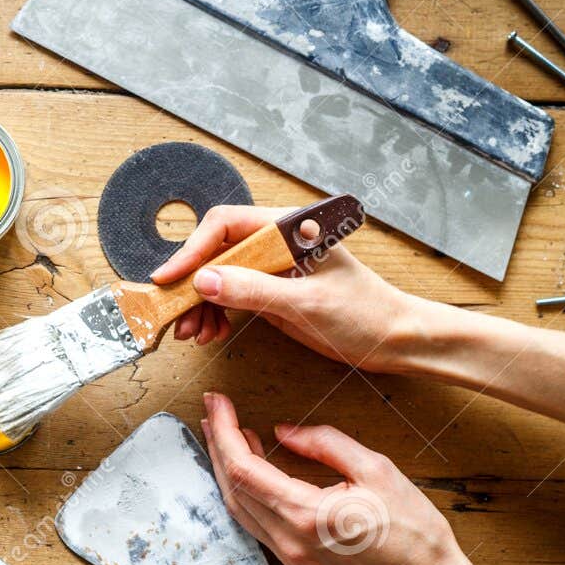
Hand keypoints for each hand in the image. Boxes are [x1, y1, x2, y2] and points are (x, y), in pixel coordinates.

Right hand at [152, 205, 419, 372]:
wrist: (393, 339)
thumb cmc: (365, 313)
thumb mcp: (305, 304)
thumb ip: (252, 290)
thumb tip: (204, 280)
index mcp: (289, 229)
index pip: (226, 225)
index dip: (193, 250)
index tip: (171, 278)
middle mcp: (276, 243)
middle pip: (216, 251)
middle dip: (192, 284)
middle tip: (178, 316)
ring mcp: (272, 267)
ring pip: (218, 275)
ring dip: (200, 304)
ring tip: (195, 333)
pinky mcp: (271, 290)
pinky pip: (230, 295)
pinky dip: (214, 314)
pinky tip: (213, 332)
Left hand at [199, 391, 486, 564]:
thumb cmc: (413, 528)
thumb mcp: (376, 470)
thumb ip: (325, 443)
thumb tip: (281, 431)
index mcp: (305, 515)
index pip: (244, 468)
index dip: (225, 432)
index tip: (219, 402)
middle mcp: (288, 540)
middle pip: (232, 487)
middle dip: (217, 444)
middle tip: (214, 409)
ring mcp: (289, 555)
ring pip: (238, 507)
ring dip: (225, 468)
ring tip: (224, 432)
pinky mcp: (295, 561)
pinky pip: (254, 522)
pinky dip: (244, 490)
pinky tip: (250, 466)